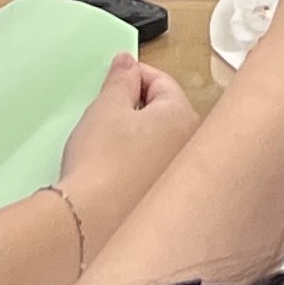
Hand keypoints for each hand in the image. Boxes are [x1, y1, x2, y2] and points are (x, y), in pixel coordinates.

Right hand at [56, 56, 199, 237]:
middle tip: (107, 110)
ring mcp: (182, 177)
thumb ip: (120, 80)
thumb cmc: (100, 159)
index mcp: (184, 117)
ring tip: (107, 142)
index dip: (135, 75)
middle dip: (138, 107)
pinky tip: (114, 170)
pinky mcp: (167, 201)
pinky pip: (155, 169)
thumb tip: (128, 63)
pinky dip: (139, 163)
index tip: (113, 79)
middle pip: (166, 112)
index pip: (163, 82)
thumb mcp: (105, 108)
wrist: (91, 221)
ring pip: (161, 142)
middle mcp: (192, 147)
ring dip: (139, 136)